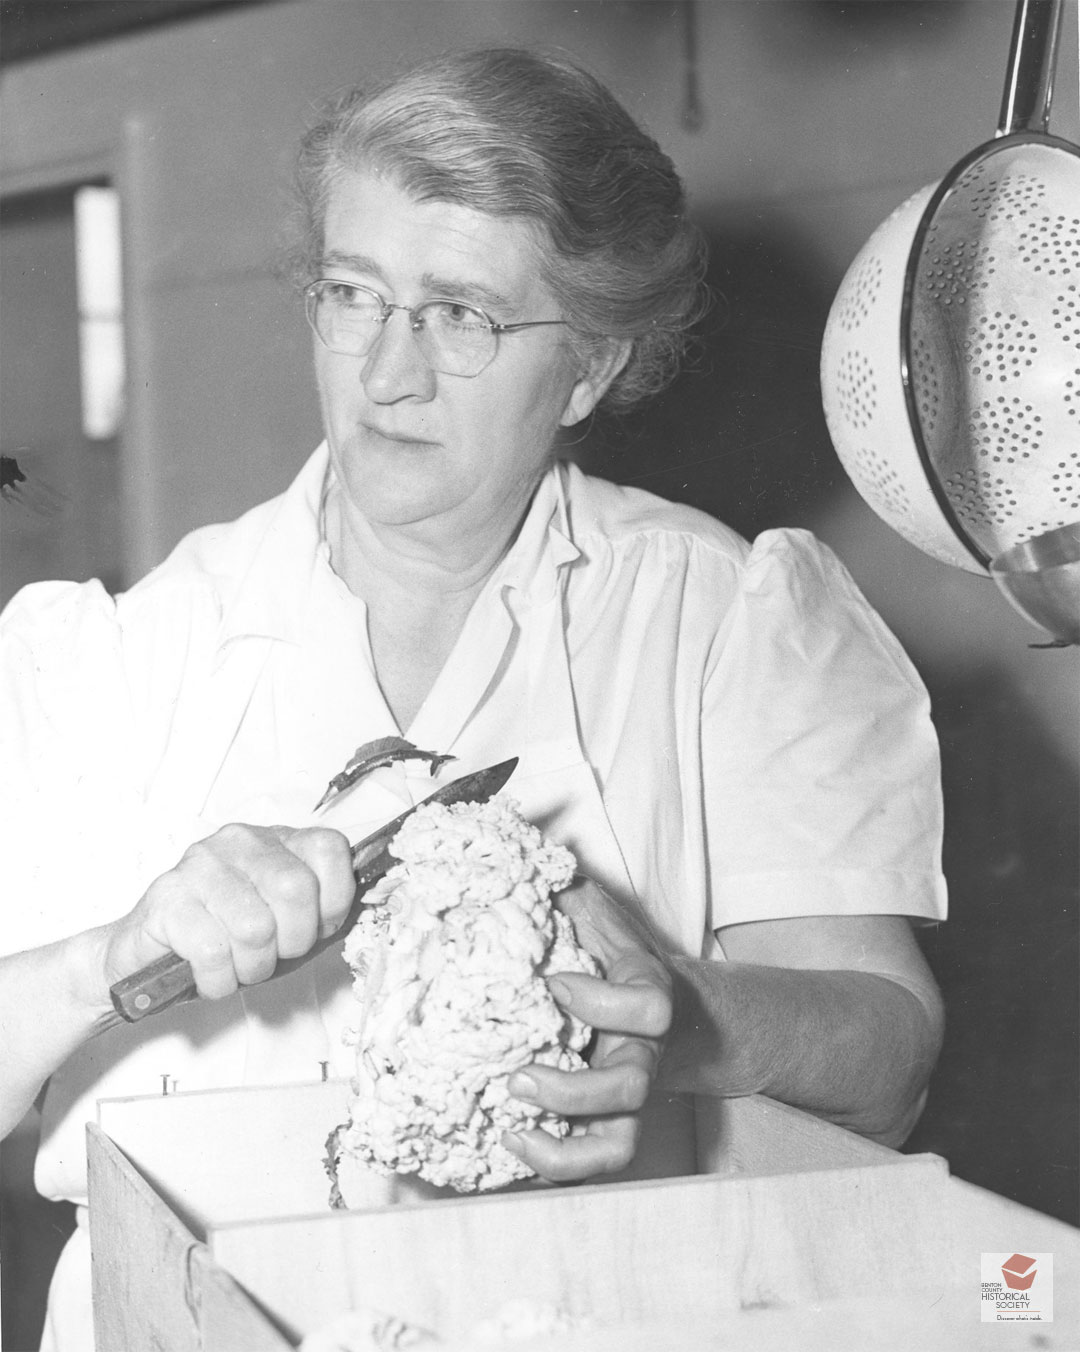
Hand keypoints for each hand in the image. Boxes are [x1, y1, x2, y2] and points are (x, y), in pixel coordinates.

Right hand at [99, 824, 355, 1001]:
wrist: (147, 957)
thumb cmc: (227, 941)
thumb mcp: (289, 924)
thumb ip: (327, 910)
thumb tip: (376, 900)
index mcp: (277, 840)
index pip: (332, 850)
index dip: (333, 905)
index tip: (313, 931)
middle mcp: (240, 841)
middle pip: (296, 890)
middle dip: (291, 942)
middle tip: (271, 956)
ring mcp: (200, 864)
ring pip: (255, 927)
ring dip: (251, 967)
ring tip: (236, 965)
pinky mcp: (167, 898)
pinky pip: (214, 951)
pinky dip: (218, 979)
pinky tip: (209, 974)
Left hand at [503, 876, 672, 1181]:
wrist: (670, 1009)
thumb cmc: (613, 955)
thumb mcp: (594, 913)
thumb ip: (561, 886)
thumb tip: (508, 851)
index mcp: (646, 994)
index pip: (648, 1009)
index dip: (600, 1002)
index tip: (551, 982)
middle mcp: (644, 1052)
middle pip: (630, 1086)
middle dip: (572, 1088)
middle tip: (515, 1074)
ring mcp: (630, 1097)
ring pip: (617, 1144)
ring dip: (562, 1140)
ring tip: (511, 1117)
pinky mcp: (609, 1125)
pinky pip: (594, 1164)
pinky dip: (553, 1163)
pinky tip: (511, 1137)